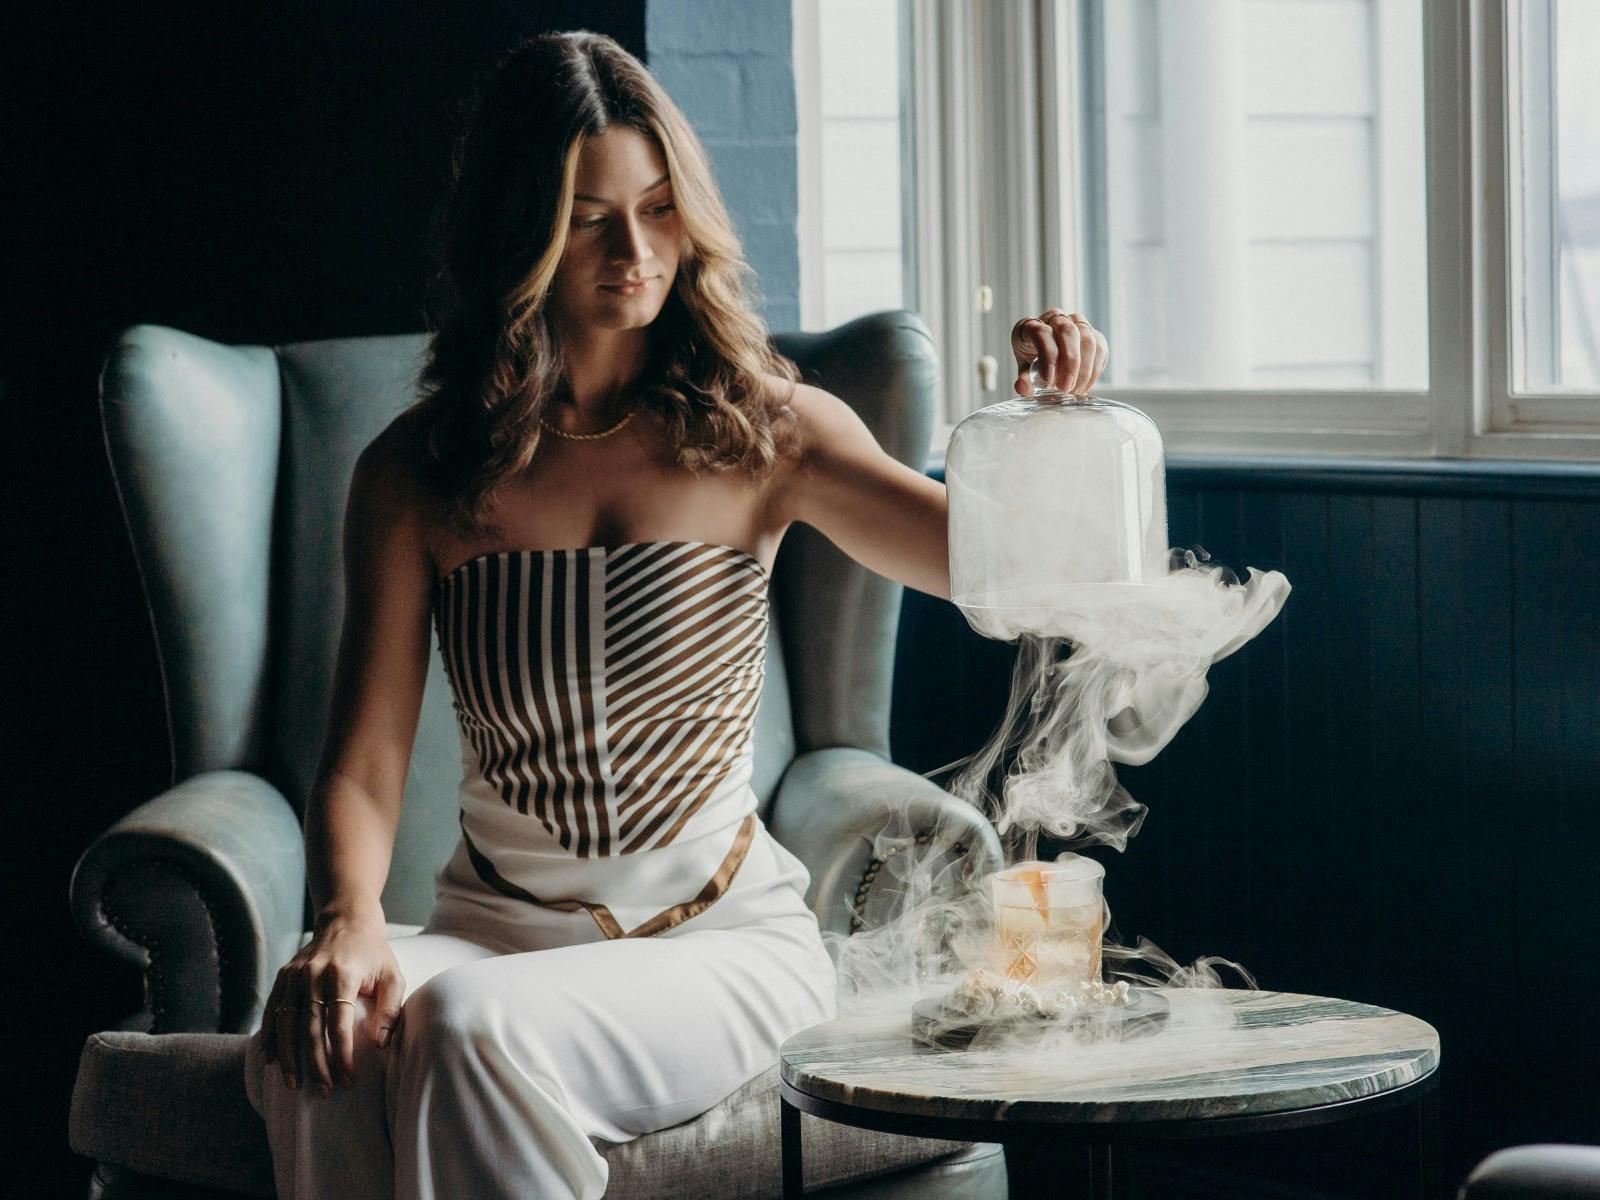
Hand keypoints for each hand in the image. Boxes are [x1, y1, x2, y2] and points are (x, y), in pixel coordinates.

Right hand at [258, 912, 403, 1092]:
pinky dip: (270, 1037)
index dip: (341, 1056)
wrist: (346, 919)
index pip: (338, 1026)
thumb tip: (380, 1044)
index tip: (347, 1081)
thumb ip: (390, 1010)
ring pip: (286, 1024)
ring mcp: (294, 976)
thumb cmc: (373, 953)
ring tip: (294, 1084)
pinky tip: (271, 1060)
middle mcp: (313, 976)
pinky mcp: (283, 976)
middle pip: (309, 1030)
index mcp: (342, 976)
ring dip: (289, 1058)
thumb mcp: (392, 975)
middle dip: (315, 1064)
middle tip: (323, 1090)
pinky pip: (272, 1011)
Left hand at [1011, 309, 1108, 396]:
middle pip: (1067, 330)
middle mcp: (1054, 319)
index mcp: (1031, 326)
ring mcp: (1076, 323)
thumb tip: (1023, 387)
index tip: (1048, 379)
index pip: (1041, 332)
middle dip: (1069, 362)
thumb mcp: (1025, 374)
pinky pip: (1100, 348)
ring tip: (1074, 391)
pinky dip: (1093, 370)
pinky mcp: (1094, 334)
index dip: (1047, 355)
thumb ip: (1024, 381)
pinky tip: (1084, 386)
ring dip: (1083, 368)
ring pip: (1087, 338)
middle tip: (1065, 388)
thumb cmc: (1033, 367)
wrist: (1051, 366)